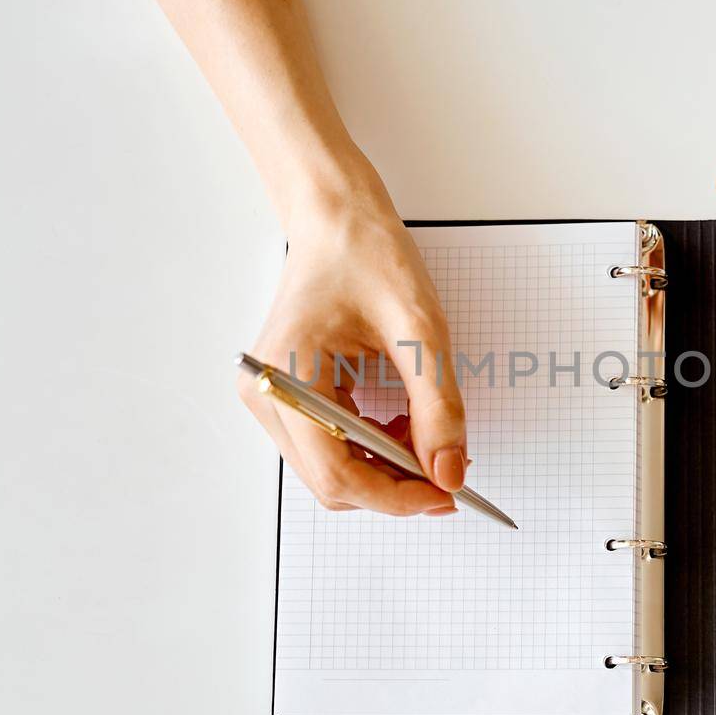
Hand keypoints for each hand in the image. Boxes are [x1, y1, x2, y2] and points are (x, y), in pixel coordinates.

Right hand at [238, 167, 465, 515]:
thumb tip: (450, 474)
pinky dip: (371, 447)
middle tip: (449, 470)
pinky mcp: (285, 396)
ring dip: (384, 466)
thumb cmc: (368, 254)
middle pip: (330, 482)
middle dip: (393, 485)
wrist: (337, 218)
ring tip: (426, 435)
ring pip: (330, 470)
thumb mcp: (420, 330)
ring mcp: (270, 397)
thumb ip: (438, 408)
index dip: (396, 496)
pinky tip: (402, 424)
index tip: (447, 494)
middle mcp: (266, 394)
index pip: (337, 474)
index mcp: (287, 374)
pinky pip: (328, 446)